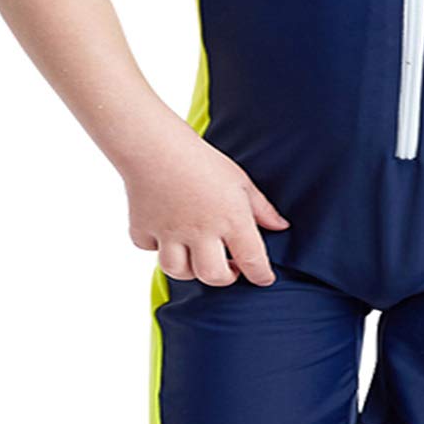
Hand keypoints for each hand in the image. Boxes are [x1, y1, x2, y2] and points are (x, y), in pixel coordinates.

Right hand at [125, 131, 289, 286]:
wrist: (155, 145)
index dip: (261, 275)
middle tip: (229, 268)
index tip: (265, 279)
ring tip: (198, 256)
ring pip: (179, 272)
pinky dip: (157, 247)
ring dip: (191, 270)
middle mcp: (200, 232)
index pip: (253, 260)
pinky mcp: (142, 229)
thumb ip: (262, 208)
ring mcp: (170, 233)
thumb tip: (281, 226)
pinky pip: (150, 250)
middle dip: (225, 278)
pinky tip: (166, 234)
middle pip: (214, 276)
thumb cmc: (202, 160)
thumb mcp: (240, 180)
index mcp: (230, 219)